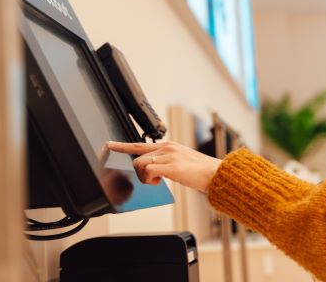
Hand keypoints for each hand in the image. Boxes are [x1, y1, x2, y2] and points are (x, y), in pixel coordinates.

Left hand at [107, 141, 222, 192]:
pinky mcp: (171, 166)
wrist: (216, 174)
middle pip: (136, 153)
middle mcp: (167, 147)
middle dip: (130, 163)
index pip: (140, 144)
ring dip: (144, 177)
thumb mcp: (180, 162)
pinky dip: (149, 179)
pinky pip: (148, 170)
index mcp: (168, 146)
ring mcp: (169, 156)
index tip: (109, 145)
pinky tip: (159, 182)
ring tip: (157, 181)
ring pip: (140, 163)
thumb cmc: (200, 171)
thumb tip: (152, 170)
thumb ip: (165, 162)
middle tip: (132, 170)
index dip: (122, 145)